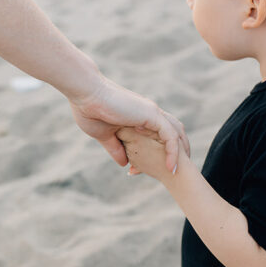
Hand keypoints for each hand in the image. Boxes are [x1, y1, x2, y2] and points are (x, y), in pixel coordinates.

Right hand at [70, 76, 188, 172]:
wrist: (85, 94)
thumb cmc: (89, 110)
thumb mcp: (104, 135)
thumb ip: (115, 148)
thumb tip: (124, 163)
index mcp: (138, 116)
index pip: (155, 134)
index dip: (157, 152)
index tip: (145, 171)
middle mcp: (148, 113)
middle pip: (173, 131)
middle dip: (178, 150)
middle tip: (177, 170)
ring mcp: (151, 113)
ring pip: (176, 133)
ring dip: (180, 153)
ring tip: (178, 173)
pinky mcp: (152, 115)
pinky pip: (170, 137)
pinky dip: (173, 152)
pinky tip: (171, 168)